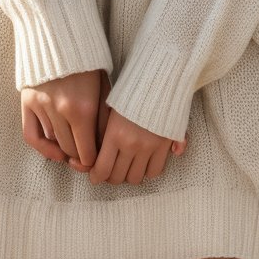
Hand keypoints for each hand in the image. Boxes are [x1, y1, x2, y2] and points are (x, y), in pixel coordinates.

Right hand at [20, 69, 102, 168]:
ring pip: (54, 143)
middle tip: (87, 157)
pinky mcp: (27, 101)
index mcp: (83, 108)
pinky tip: (54, 153)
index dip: (93, 161)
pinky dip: (42, 149)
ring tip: (74, 150)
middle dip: (80, 157)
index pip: (87, 151)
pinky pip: (31, 136)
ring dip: (64, 150)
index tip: (97, 162)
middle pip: (70, 150)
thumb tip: (103, 144)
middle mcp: (60, 111)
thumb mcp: (104, 87)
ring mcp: (42, 107)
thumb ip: (103, 116)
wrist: (60, 34)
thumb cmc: (88, 60)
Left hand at [66, 72, 187, 184]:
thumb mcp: (110, 111)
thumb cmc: (130, 94)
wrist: (157, 81)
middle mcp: (130, 144)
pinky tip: (144, 164)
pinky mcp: (163, 146)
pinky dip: (148, 171)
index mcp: (114, 135)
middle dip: (111, 177)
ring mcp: (148, 147)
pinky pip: (154, 171)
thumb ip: (104, 136)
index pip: (102, 169)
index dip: (97, 177)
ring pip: (135, 178)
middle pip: (117, 177)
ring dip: (129, 175)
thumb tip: (94, 159)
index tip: (95, 176)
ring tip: (127, 167)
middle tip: (110, 171)